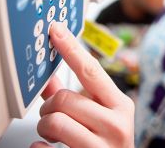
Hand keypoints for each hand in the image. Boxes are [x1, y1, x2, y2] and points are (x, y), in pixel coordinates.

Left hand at [30, 21, 134, 147]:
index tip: (55, 29)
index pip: (91, 70)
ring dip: (44, 129)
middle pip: (65, 99)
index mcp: (120, 106)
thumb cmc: (107, 147)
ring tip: (52, 135)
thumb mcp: (100, 118)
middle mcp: (116, 125)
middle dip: (50, 107)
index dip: (70, 47)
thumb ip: (75, 96)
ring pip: (55, 121)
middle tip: (52, 115)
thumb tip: (49, 76)